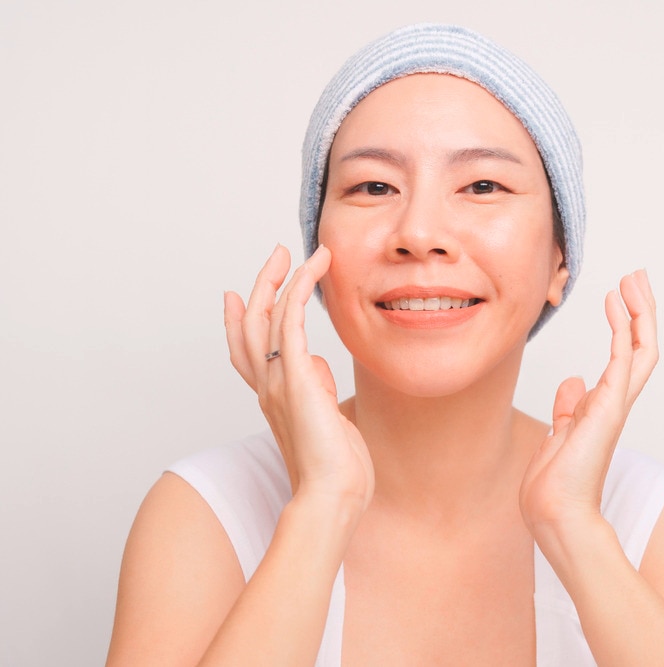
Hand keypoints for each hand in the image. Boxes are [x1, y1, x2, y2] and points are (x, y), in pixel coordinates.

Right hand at [223, 244, 373, 511]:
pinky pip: (292, 322)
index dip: (236, 320)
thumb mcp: (327, 422)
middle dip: (262, 285)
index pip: (247, 352)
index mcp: (274, 399)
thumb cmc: (336, 471)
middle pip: (250, 325)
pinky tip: (312, 272)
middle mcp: (268, 387)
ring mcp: (279, 381)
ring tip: (303, 254)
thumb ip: (319, 392)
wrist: (331, 497)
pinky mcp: (296, 377)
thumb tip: (319, 365)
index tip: (233, 294)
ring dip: (285, 279)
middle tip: (277, 255)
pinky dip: (300, 292)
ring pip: (268, 316)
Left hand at [519, 270, 657, 538]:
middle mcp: (616, 403)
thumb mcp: (559, 435)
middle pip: (641, 346)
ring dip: (639, 311)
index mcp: (604, 408)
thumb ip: (568, 409)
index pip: (624, 357)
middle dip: (641, 310)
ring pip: (641, 347)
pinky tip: (615, 303)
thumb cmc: (554, 484)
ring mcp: (616, 404)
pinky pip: (621, 357)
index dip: (626, 325)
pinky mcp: (609, 406)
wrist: (554, 512)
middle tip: (637, 277)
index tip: (618, 297)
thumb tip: (572, 382)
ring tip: (634, 279)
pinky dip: (621, 327)